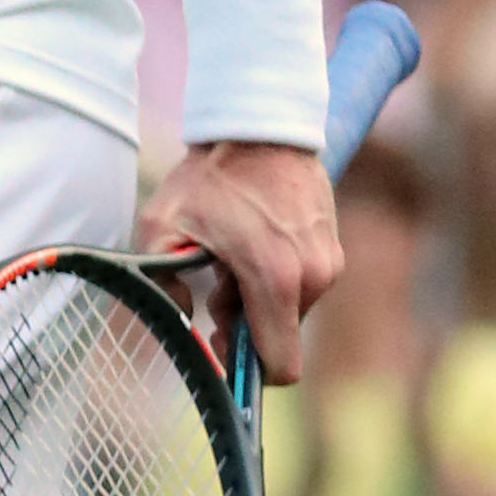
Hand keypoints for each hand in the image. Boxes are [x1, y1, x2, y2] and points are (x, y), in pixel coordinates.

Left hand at [134, 140, 341, 382]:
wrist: (259, 125)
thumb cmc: (209, 176)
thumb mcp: (162, 224)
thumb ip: (162, 283)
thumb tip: (180, 324)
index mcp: (274, 278)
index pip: (280, 366)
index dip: (248, 371)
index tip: (221, 347)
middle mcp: (313, 276)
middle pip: (279, 336)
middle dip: (245, 323)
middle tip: (217, 285)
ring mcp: (329, 262)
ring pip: (291, 311)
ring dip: (260, 299)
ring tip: (234, 256)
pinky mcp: (334, 248)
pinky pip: (304, 285)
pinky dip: (278, 278)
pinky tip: (255, 244)